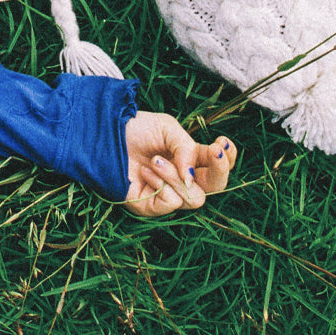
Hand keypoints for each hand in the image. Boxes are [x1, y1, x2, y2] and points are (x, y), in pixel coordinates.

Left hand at [122, 110, 236, 217]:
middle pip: (217, 187)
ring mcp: (169, 193)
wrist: (107, 135)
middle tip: (214, 151)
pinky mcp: (152, 206)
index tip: (222, 143)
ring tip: (155, 160)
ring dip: (175, 175)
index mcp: (191, 157)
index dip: (228, 158)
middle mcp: (183, 178)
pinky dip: (159, 184)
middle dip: (220, 170)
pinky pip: (170, 202)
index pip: (219, 165)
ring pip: (193, 197)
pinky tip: (145, 173)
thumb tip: (193, 178)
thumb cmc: (137, 129)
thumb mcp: (167, 128)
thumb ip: (187, 149)